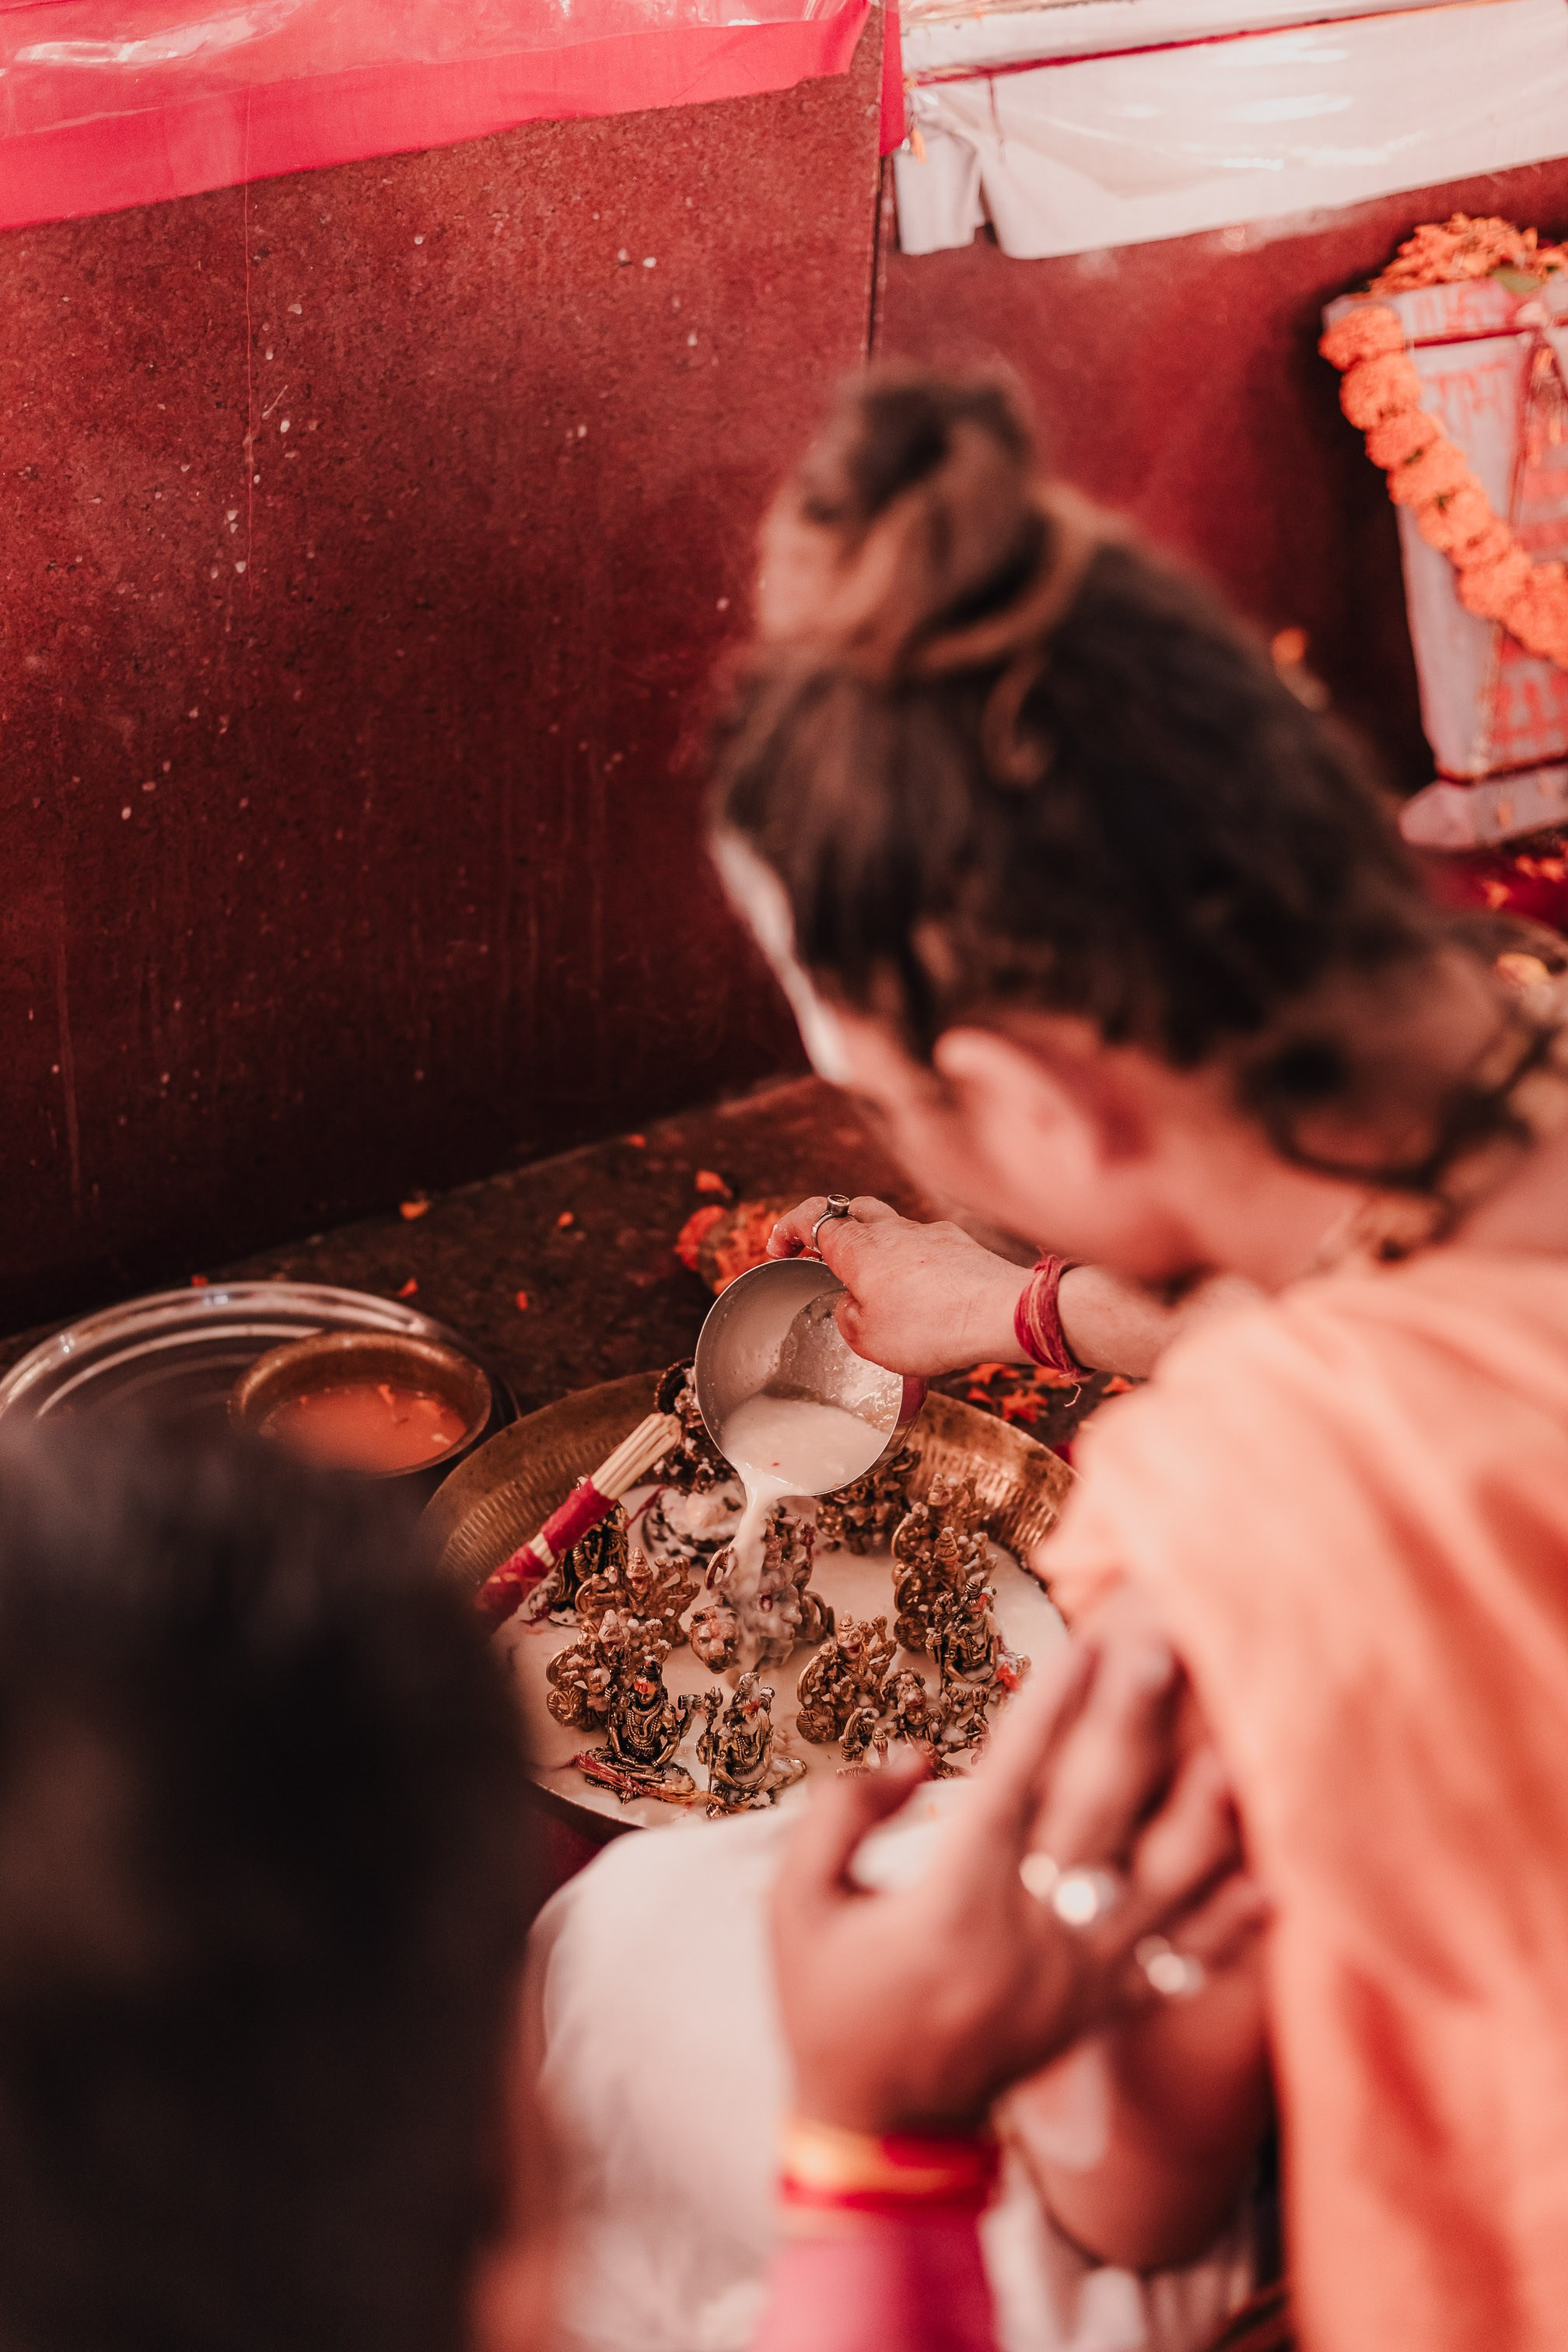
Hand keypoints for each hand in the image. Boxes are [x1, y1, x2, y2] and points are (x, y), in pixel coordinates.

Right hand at [768, 1196, 1028, 1376]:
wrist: (1001, 1313)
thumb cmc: (931, 1327)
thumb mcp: (867, 1339)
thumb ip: (848, 1316)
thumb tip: (852, 1303)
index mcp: (858, 1247)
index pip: (811, 1219)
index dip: (788, 1229)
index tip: (777, 1249)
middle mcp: (892, 1230)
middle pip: (851, 1208)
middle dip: (831, 1225)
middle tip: (823, 1254)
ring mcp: (929, 1234)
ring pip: (891, 1225)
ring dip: (875, 1244)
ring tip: (873, 1280)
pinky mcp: (960, 1246)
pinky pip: (925, 1245)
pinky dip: (911, 1261)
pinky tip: (919, 1291)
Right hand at [769, 1633, 1244, 2134]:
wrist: (883, 2132)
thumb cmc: (829, 2006)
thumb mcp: (794, 1907)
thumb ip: (841, 1815)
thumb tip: (918, 1757)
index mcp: (952, 1906)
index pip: (1009, 1784)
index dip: (1045, 1711)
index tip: (1080, 1644)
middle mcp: (1027, 1936)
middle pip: (1094, 1813)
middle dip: (1130, 1725)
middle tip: (1162, 1649)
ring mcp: (1078, 1979)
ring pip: (1159, 1885)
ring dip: (1203, 1813)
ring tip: (1239, 1743)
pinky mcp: (1104, 2011)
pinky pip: (1183, 1963)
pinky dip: (1232, 1923)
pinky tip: (1276, 1875)